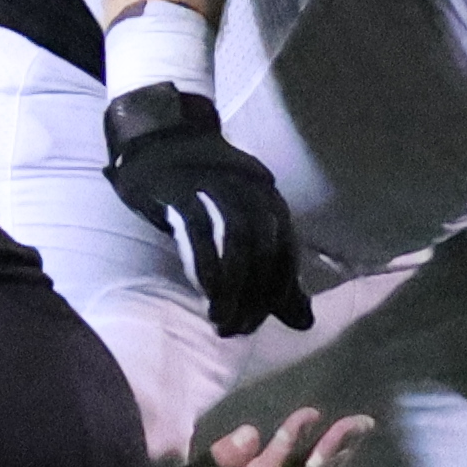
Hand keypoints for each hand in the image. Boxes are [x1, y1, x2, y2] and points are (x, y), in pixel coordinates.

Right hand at [104, 79, 313, 335]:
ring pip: (238, 245)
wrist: (161, 138)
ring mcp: (217, 190)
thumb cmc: (201, 190)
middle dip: (255, 297)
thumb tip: (304, 321)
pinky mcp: (183, 192)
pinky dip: (205, 267)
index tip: (259, 322)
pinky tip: (203, 293)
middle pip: (265, 253)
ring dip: (233, 288)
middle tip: (238, 328)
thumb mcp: (242, 224)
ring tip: (221, 320)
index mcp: (270, 202)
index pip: (285, 256)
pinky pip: (200, 234)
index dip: (277, 294)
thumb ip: (271, 272)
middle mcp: (252, 194)